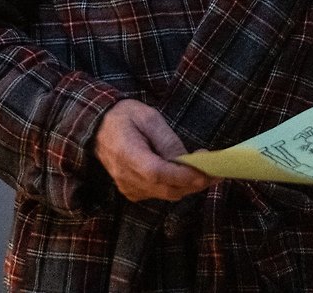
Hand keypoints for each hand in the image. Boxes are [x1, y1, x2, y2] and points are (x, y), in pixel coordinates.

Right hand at [93, 99, 218, 201]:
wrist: (98, 128)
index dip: (183, 176)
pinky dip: (175, 187)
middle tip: (215, 171)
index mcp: (127, 153)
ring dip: (187, 185)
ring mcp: (127, 187)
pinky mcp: (131, 192)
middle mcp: (126, 177)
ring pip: (166, 195)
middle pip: (166, 189)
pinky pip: (159, 194)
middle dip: (194, 183)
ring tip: (203, 170)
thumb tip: (186, 159)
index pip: (158, 173)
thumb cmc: (124, 116)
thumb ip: (167, 139)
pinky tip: (183, 173)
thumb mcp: (148, 117)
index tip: (206, 173)